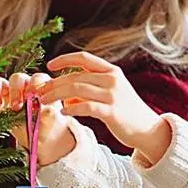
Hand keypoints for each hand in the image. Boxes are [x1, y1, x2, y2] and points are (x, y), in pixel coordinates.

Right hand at [0, 72, 76, 165]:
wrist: (43, 137)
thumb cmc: (49, 126)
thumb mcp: (51, 122)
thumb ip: (47, 115)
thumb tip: (45, 110)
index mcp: (39, 87)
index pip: (36, 77)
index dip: (34, 84)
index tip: (33, 96)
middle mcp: (23, 86)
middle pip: (16, 78)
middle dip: (15, 90)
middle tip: (17, 106)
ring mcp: (7, 93)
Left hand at [40, 52, 171, 165]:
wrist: (147, 129)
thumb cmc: (125, 112)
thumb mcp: (109, 94)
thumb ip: (89, 90)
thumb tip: (63, 93)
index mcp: (111, 71)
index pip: (84, 58)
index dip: (64, 59)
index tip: (49, 66)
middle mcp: (112, 79)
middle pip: (76, 76)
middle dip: (54, 83)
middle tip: (40, 91)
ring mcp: (113, 95)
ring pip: (77, 89)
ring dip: (57, 95)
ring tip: (44, 101)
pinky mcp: (112, 112)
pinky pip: (86, 107)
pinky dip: (71, 108)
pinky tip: (63, 111)